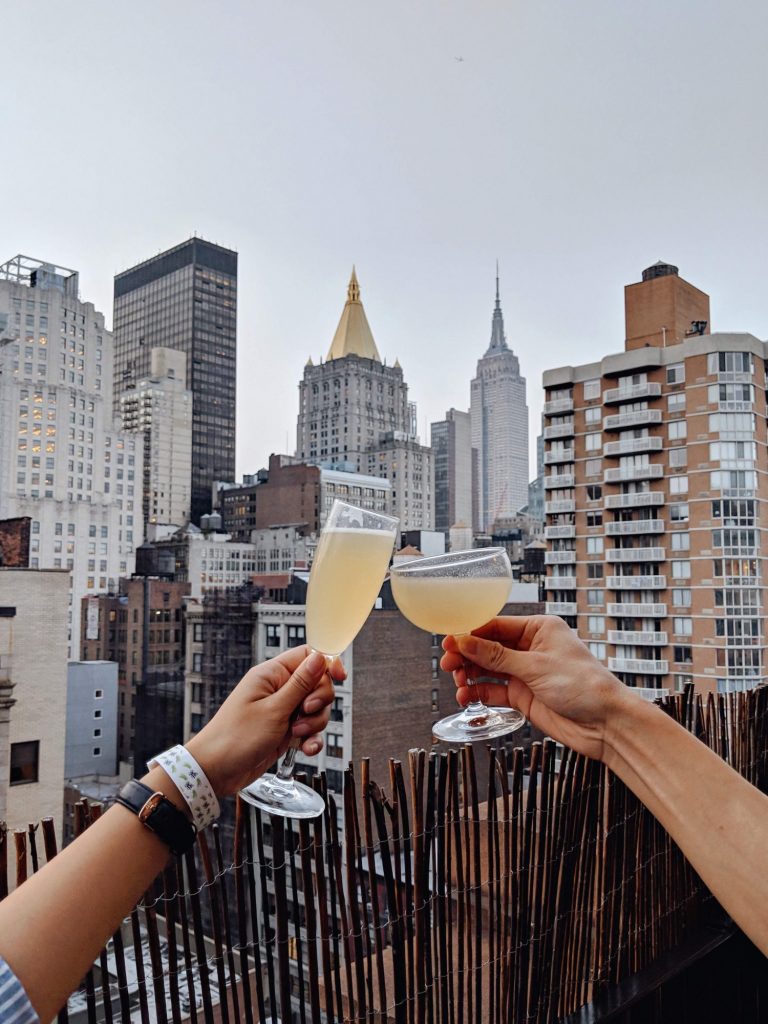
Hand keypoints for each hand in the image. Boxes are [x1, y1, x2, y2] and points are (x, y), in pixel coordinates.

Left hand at [186, 647, 342, 796]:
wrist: (216, 771)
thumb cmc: (236, 737)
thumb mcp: (274, 709)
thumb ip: (300, 684)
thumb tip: (320, 657)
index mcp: (272, 674)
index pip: (308, 656)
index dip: (327, 664)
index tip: (340, 678)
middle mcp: (278, 689)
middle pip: (317, 684)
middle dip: (319, 701)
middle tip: (304, 712)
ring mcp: (282, 710)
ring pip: (316, 709)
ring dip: (314, 723)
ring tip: (296, 734)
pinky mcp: (285, 730)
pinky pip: (309, 729)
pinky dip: (311, 739)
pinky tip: (305, 749)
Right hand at [441, 615, 638, 761]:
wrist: (606, 725)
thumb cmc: (584, 685)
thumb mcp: (536, 666)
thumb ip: (497, 656)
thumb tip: (464, 641)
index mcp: (539, 629)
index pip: (496, 625)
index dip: (470, 632)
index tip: (448, 639)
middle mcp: (531, 648)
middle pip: (488, 647)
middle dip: (467, 655)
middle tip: (447, 663)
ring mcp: (526, 673)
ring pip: (488, 670)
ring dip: (470, 675)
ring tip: (458, 682)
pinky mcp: (524, 696)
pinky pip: (494, 691)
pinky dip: (479, 693)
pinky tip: (466, 697)